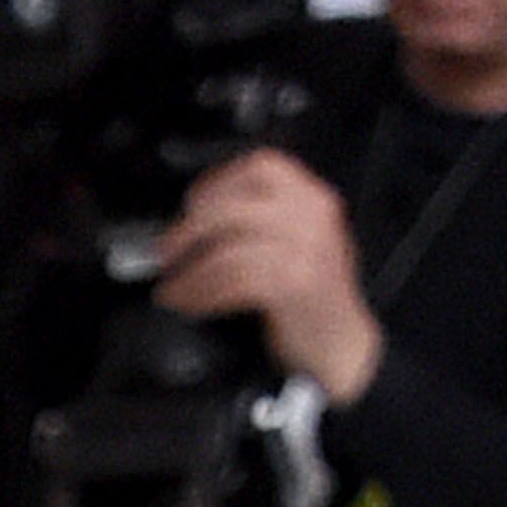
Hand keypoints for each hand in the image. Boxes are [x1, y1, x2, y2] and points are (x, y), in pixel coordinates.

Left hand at [155, 149, 380, 403]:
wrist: (340, 340)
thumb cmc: (310, 294)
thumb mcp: (298, 241)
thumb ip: (261, 219)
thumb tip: (196, 217)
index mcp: (313, 199)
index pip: (262, 166)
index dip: (219, 182)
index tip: (190, 203)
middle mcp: (314, 218)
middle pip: (234, 208)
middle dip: (189, 230)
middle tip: (166, 251)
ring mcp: (307, 250)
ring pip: (228, 250)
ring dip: (189, 273)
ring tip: (173, 287)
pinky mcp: (295, 285)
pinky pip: (233, 283)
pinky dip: (203, 294)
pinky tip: (190, 303)